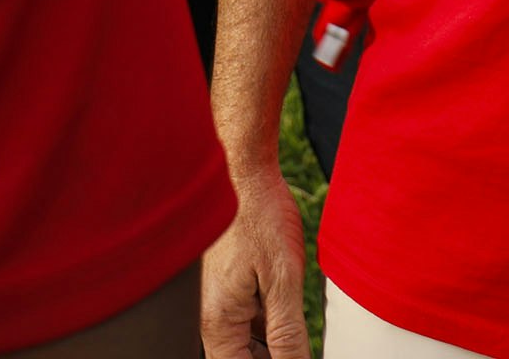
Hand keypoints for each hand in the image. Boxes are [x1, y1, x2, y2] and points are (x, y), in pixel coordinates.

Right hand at [199, 169, 309, 358]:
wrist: (240, 168)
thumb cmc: (256, 214)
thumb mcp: (283, 280)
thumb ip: (288, 335)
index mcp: (217, 324)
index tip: (295, 356)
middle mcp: (209, 317)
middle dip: (273, 357)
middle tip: (298, 342)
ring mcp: (215, 301)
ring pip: (245, 343)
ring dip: (272, 344)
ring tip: (297, 325)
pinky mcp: (224, 286)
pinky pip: (244, 320)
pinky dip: (268, 322)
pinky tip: (287, 307)